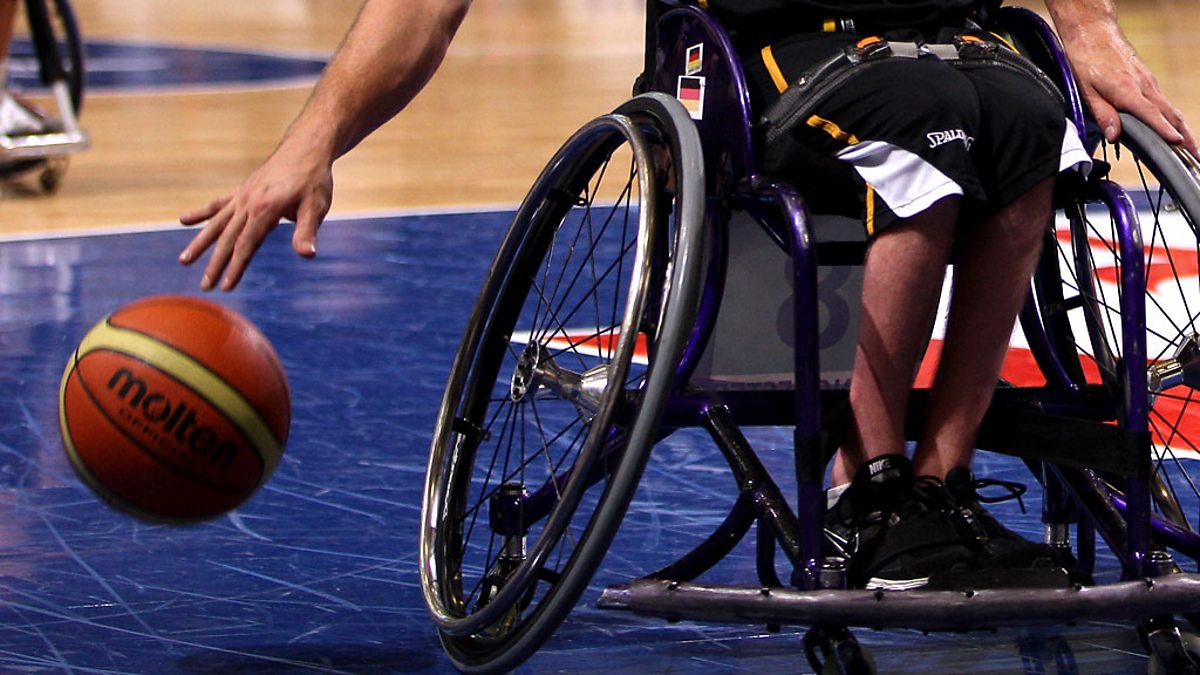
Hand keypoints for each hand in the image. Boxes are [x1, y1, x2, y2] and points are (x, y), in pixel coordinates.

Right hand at [178, 146, 333, 290]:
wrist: (306, 148)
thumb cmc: (314, 180)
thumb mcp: (316, 207)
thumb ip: (307, 231)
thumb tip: (307, 254)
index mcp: (264, 209)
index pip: (246, 245)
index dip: (235, 267)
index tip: (225, 287)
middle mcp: (247, 203)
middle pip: (228, 239)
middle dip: (215, 264)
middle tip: (204, 287)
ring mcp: (242, 196)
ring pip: (217, 223)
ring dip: (200, 243)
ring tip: (184, 260)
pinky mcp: (242, 191)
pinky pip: (218, 204)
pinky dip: (202, 213)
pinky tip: (183, 220)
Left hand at [1060, 21, 1197, 157]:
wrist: (1093, 33)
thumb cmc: (1086, 59)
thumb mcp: (1085, 90)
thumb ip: (1102, 113)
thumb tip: (1114, 135)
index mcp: (1127, 91)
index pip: (1151, 115)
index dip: (1164, 131)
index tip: (1177, 143)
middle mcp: (1144, 86)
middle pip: (1170, 114)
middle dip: (1184, 136)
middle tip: (1195, 155)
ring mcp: (1148, 82)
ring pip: (1170, 108)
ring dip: (1182, 128)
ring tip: (1190, 147)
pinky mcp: (1147, 80)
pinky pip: (1163, 102)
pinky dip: (1172, 117)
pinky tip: (1174, 128)